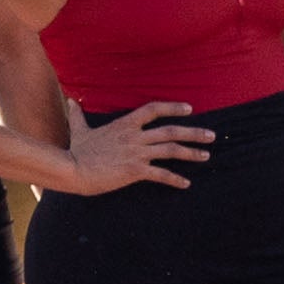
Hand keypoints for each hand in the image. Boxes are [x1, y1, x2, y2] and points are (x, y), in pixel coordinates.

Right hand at [60, 100, 214, 192]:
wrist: (72, 169)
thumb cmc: (76, 151)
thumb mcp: (79, 129)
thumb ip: (78, 115)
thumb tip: (71, 100)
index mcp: (125, 124)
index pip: (153, 109)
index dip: (173, 107)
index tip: (189, 109)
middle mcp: (135, 137)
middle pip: (171, 131)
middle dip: (194, 133)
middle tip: (212, 135)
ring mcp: (136, 153)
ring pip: (171, 151)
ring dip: (192, 153)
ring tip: (206, 156)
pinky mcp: (135, 171)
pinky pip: (161, 174)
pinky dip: (175, 179)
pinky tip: (186, 184)